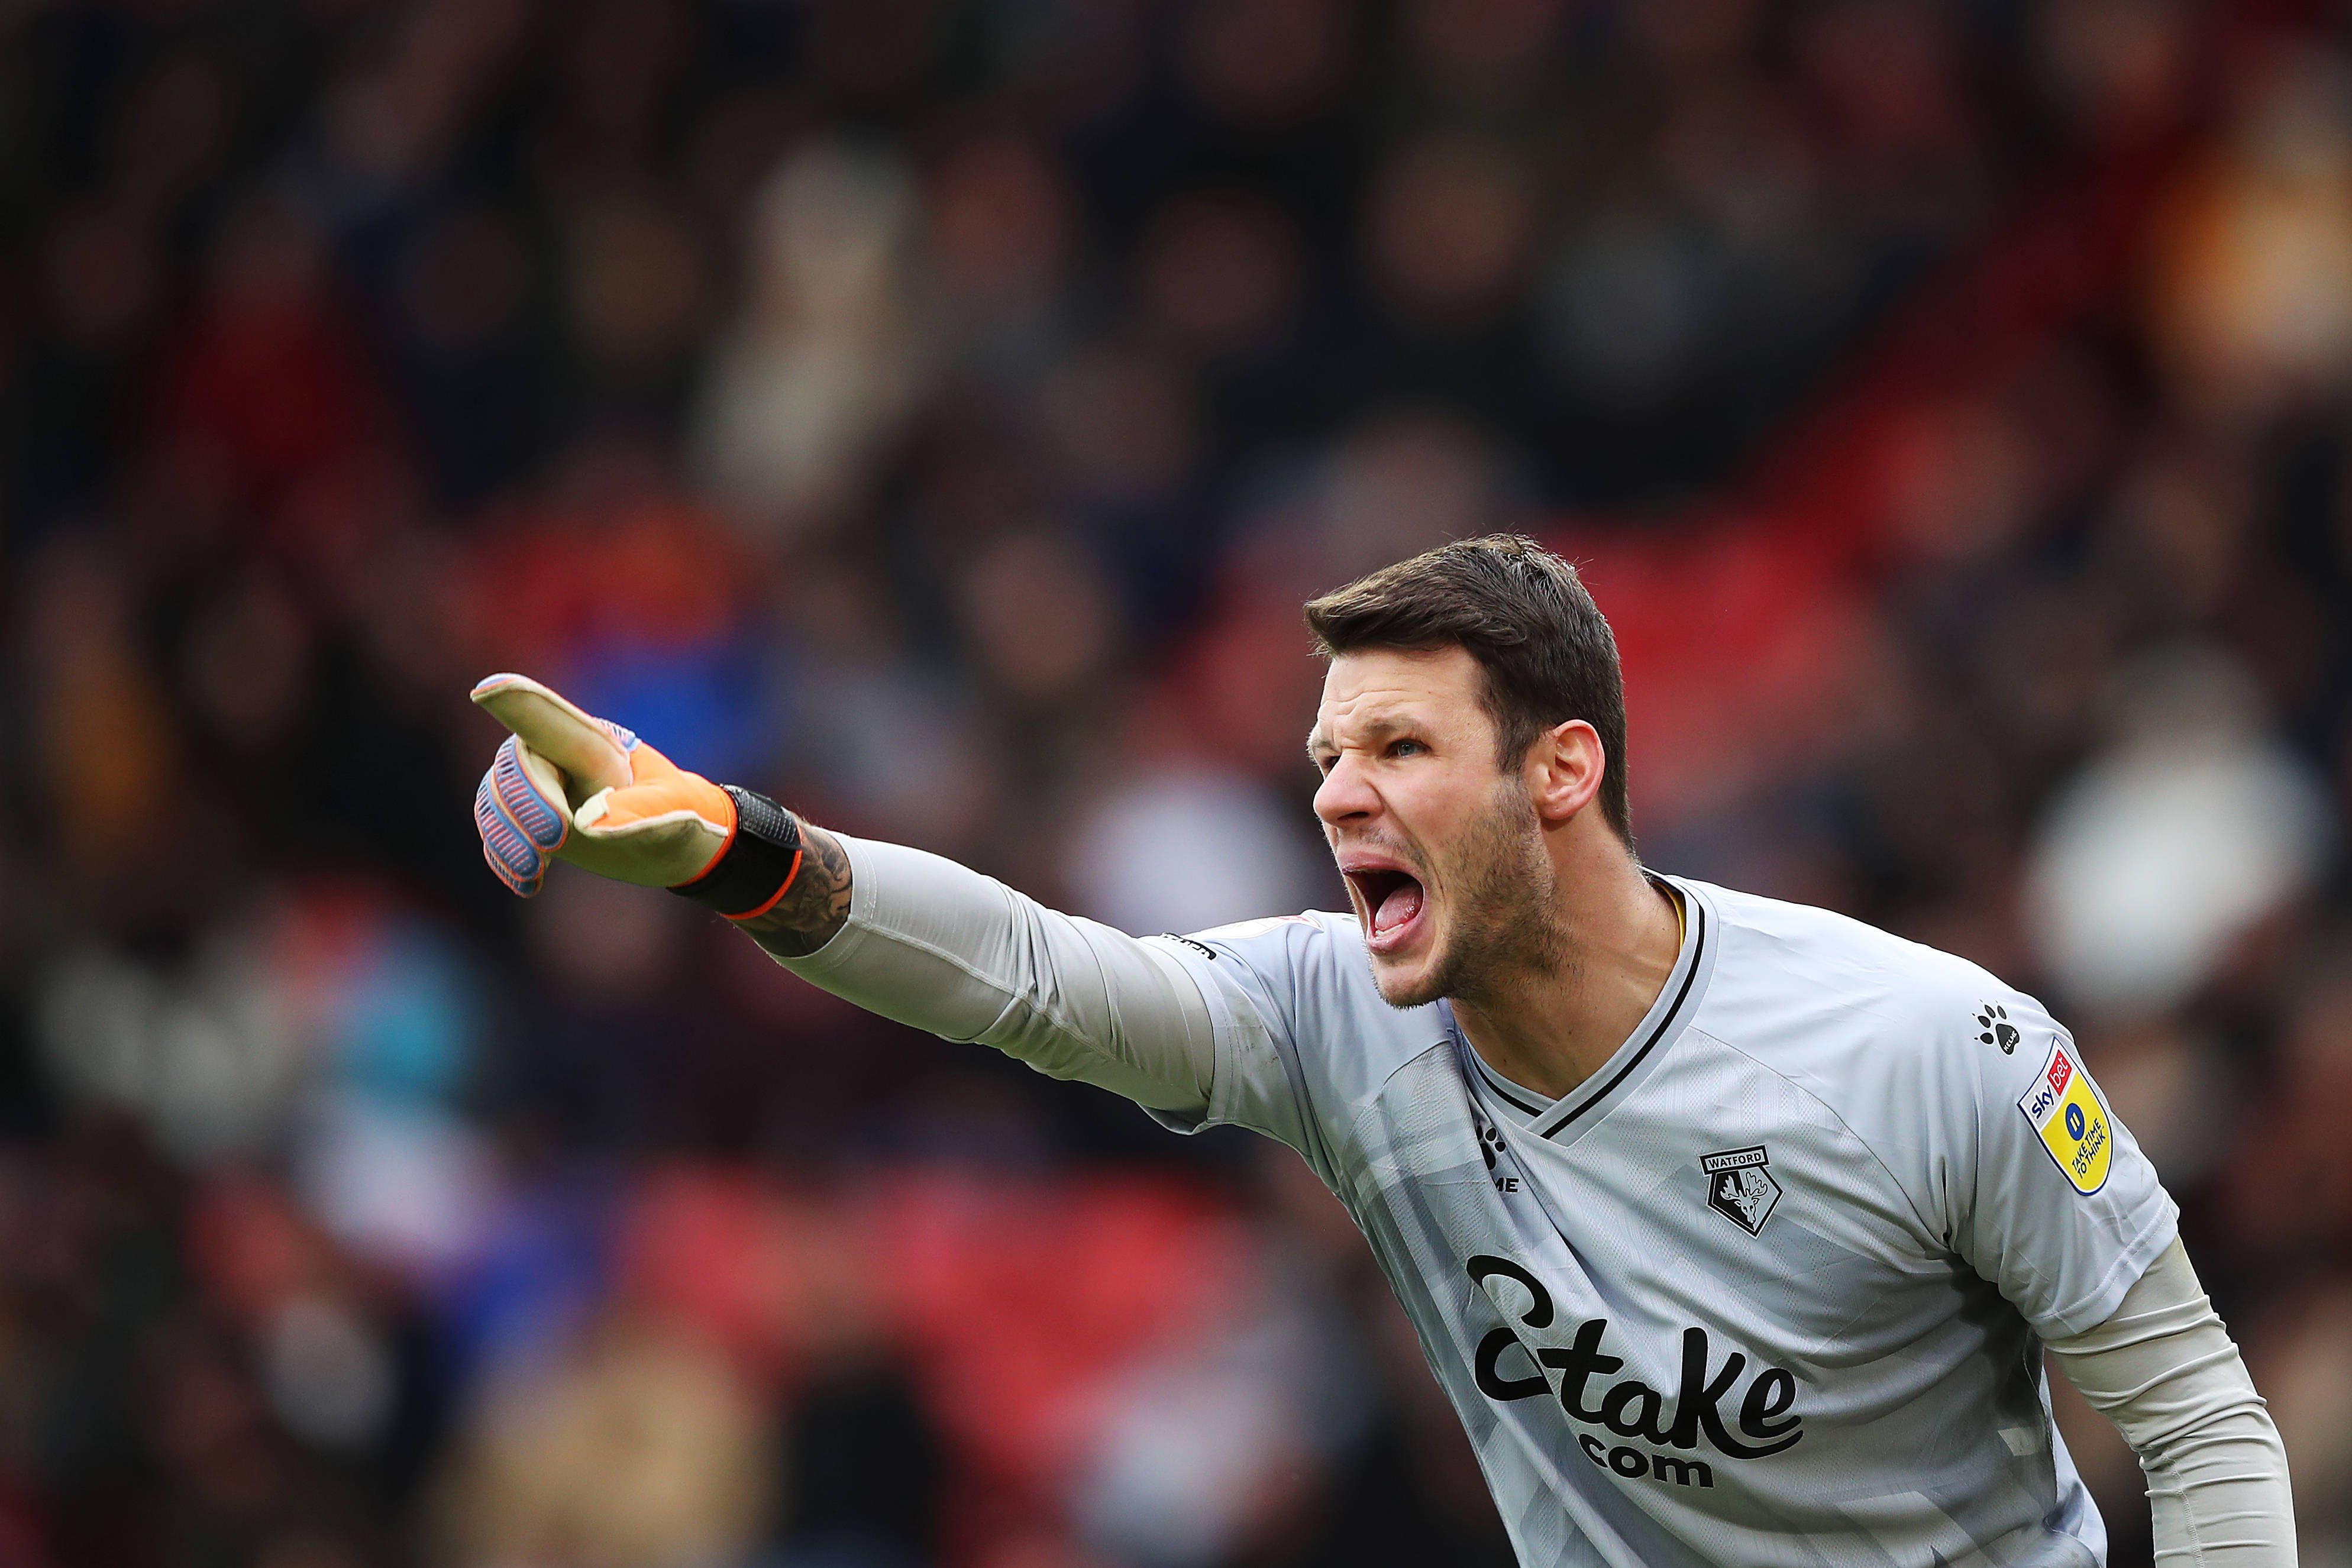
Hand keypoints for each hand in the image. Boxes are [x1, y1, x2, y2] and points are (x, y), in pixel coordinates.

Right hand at [469, 673, 756, 900]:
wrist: (675, 838)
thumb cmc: (677, 812)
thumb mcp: (670, 810)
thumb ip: (635, 811)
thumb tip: (588, 827)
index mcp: (592, 740)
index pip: (548, 721)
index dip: (516, 703)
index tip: (486, 692)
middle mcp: (556, 756)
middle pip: (514, 770)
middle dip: (524, 804)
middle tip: (553, 841)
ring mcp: (539, 786)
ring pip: (499, 801)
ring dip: (508, 836)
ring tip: (535, 869)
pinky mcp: (530, 819)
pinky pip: (500, 831)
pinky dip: (506, 856)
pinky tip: (528, 881)